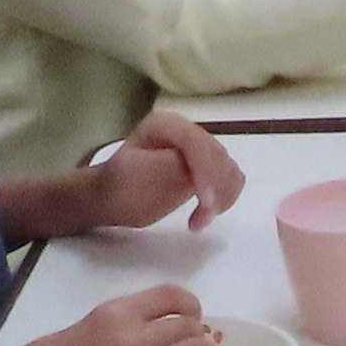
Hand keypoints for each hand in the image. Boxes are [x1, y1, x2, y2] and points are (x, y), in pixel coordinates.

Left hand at [78, 111, 244, 235]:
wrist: (114, 198)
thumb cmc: (119, 186)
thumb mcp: (134, 173)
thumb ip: (167, 167)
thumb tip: (196, 171)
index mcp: (166, 125)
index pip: (195, 141)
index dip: (205, 170)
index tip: (206, 203)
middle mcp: (187, 133)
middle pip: (217, 155)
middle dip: (214, 188)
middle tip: (200, 219)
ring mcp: (200, 151)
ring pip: (229, 169)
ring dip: (222, 197)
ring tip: (199, 220)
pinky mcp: (208, 170)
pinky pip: (231, 181)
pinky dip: (226, 198)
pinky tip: (207, 213)